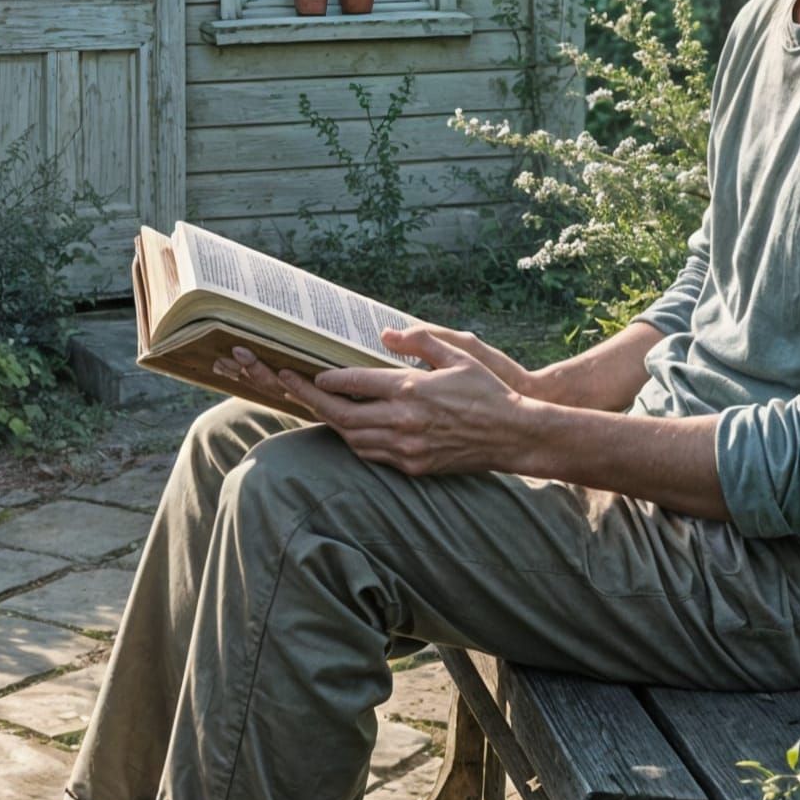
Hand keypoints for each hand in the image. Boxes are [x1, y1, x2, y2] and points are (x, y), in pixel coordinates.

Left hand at [213, 325, 532, 476]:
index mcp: (411, 389)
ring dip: (330, 423)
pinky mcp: (414, 466)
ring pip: (352, 438)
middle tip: (287, 386)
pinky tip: (349, 429)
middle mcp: (403, 421)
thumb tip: (386, 333)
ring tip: (314, 408)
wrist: (513, 434)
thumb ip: (420, 340)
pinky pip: (372, 455)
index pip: (353, 383)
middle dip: (309, 401)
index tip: (306, 373)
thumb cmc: (488, 390)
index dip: (325, 379)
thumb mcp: (459, 353)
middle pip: (341, 415)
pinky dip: (354, 441)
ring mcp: (406, 448)